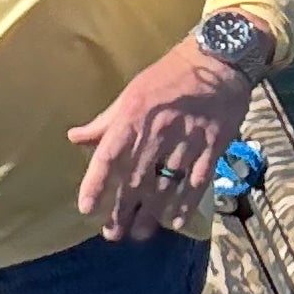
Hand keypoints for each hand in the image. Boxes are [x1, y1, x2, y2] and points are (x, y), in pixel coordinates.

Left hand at [69, 36, 260, 242]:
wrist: (219, 60)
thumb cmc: (169, 76)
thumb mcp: (132, 93)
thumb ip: (105, 121)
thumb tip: (74, 137)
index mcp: (133, 117)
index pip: (107, 157)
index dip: (95, 185)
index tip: (86, 209)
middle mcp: (158, 132)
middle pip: (136, 179)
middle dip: (122, 210)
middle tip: (112, 234)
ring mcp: (188, 140)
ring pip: (166, 185)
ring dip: (151, 214)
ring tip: (138, 234)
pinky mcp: (213, 146)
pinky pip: (198, 181)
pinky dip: (186, 203)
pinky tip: (174, 221)